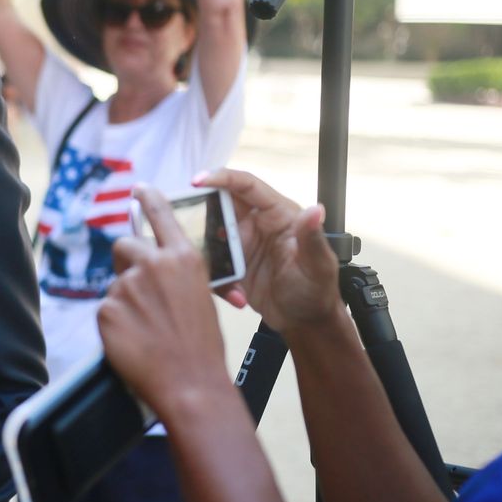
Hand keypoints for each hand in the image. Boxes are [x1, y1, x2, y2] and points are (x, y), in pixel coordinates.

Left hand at [96, 186, 229, 418]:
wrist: (191, 383)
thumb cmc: (200, 346)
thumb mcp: (198, 296)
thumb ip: (173, 275)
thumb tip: (148, 267)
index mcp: (183, 258)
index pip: (161, 215)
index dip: (148, 199)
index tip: (139, 188)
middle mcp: (154, 265)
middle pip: (125, 246)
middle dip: (126, 263)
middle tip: (138, 291)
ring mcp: (128, 286)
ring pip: (116, 284)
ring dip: (125, 302)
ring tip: (146, 331)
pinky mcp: (107, 309)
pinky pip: (105, 311)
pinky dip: (115, 325)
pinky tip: (134, 341)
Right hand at [195, 169, 340, 334]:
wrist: (305, 323)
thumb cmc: (317, 291)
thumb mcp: (316, 266)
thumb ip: (311, 239)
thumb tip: (315, 210)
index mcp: (278, 214)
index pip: (247, 186)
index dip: (222, 178)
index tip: (198, 181)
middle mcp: (256, 224)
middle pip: (221, 205)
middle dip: (201, 210)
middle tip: (184, 223)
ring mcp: (241, 244)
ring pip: (210, 234)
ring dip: (205, 249)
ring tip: (212, 270)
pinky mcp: (231, 265)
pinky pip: (212, 263)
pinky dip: (216, 278)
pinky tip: (234, 295)